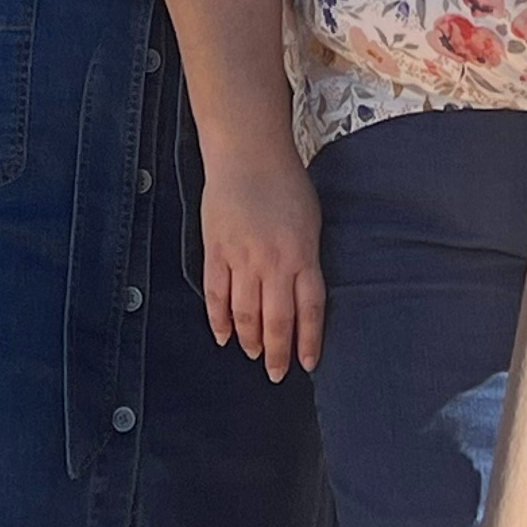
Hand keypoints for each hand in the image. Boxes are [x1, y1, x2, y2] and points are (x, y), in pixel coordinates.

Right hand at [200, 147, 325, 380]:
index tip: (307, 364)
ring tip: (252, 354)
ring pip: (244, 313)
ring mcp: (241, 258)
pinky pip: (216, 295)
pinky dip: (219, 320)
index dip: (308, 342)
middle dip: (276, 353)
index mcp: (302, 255)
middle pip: (276, 321)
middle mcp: (273, 262)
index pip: (309, 311)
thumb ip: (306, 259)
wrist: (248, 154)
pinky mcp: (216, 251)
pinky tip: (224, 336)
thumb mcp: (310, 222)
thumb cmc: (285, 183)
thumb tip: (302, 295)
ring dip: (248, 340)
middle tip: (275, 372)